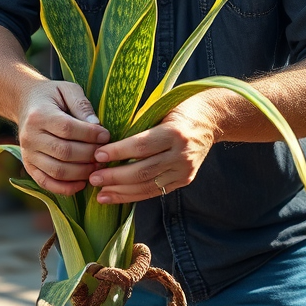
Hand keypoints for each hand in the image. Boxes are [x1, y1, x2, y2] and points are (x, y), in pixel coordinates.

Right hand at [17, 80, 109, 195]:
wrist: (26, 103)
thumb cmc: (51, 96)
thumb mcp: (67, 90)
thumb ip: (82, 105)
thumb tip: (97, 126)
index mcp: (39, 115)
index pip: (68, 129)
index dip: (90, 135)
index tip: (106, 135)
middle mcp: (30, 137)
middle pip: (64, 152)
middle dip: (89, 155)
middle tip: (105, 153)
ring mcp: (28, 154)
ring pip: (58, 171)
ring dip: (82, 173)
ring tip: (97, 167)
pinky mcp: (29, 166)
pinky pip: (47, 183)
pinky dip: (65, 188)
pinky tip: (82, 183)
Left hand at [88, 92, 221, 203]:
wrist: (212, 119)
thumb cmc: (179, 108)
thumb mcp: (161, 109)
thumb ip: (139, 125)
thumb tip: (104, 139)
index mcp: (175, 132)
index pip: (141, 146)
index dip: (118, 152)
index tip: (97, 155)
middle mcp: (182, 154)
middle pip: (143, 171)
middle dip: (115, 177)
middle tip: (93, 178)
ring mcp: (185, 170)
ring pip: (148, 186)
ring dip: (121, 192)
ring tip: (100, 194)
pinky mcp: (185, 180)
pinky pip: (156, 191)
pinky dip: (134, 195)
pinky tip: (117, 196)